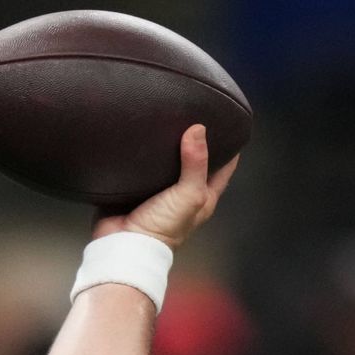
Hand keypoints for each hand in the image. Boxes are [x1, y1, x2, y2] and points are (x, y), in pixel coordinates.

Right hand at [91, 124, 237, 248]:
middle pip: (196, 161)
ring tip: (168, 115)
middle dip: (198, 140)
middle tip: (196, 112)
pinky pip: (144, 163)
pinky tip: (142, 132)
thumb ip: (195, 164)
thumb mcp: (188, 195)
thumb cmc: (164, 226)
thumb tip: (199, 129)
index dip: (230, 148)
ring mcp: (161, 190)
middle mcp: (185, 192)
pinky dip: (145, 150)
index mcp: (203, 196)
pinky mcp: (138, 186)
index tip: (230, 124)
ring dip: (169, 143)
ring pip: (169, 160)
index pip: (223, 168)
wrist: (125, 242)